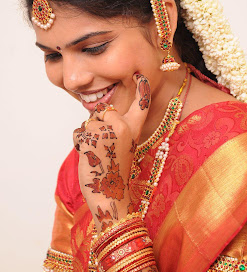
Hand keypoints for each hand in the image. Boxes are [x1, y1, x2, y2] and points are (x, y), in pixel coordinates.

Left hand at [73, 74, 150, 232]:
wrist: (110, 195)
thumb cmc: (115, 173)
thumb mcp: (124, 147)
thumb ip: (118, 129)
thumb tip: (103, 115)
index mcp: (134, 130)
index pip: (140, 104)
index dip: (141, 89)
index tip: (140, 76)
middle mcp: (123, 127)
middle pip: (105, 111)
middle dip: (99, 124)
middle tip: (104, 146)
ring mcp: (107, 131)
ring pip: (90, 122)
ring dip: (88, 135)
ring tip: (97, 153)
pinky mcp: (92, 138)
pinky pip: (79, 131)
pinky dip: (79, 141)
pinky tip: (89, 156)